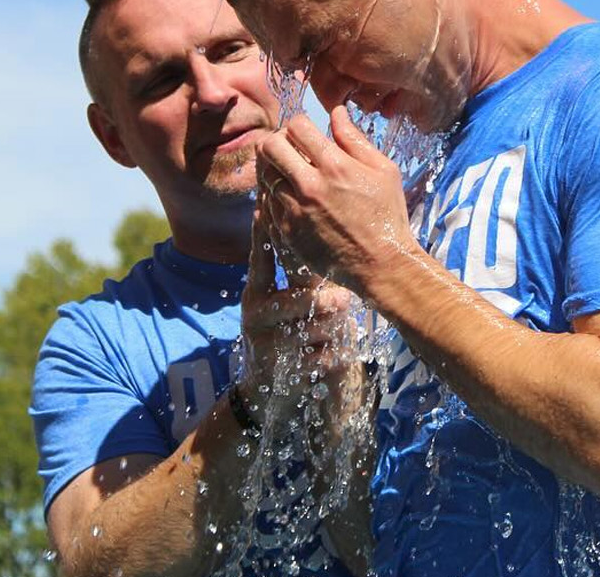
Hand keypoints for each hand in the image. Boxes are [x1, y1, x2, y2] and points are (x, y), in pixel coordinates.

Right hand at [237, 209, 360, 413]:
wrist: (267, 391)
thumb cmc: (285, 334)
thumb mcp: (281, 304)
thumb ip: (298, 277)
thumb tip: (320, 237)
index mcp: (254, 293)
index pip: (261, 259)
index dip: (265, 235)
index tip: (270, 208)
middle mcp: (255, 315)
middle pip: (298, 300)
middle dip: (326, 301)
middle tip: (345, 300)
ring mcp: (268, 343)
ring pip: (315, 328)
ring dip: (335, 328)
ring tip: (339, 327)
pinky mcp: (285, 370)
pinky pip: (324, 357)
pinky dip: (337, 355)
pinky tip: (338, 354)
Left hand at [255, 107, 417, 297]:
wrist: (381, 265)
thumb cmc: (388, 215)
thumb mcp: (383, 170)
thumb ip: (355, 139)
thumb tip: (337, 112)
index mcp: (335, 166)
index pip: (296, 126)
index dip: (299, 124)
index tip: (307, 133)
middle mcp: (309, 186)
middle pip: (269, 147)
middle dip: (277, 140)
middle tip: (290, 148)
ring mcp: (294, 210)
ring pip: (264, 175)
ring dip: (274, 168)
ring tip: (290, 172)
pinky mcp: (287, 232)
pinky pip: (267, 203)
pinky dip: (276, 196)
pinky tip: (293, 198)